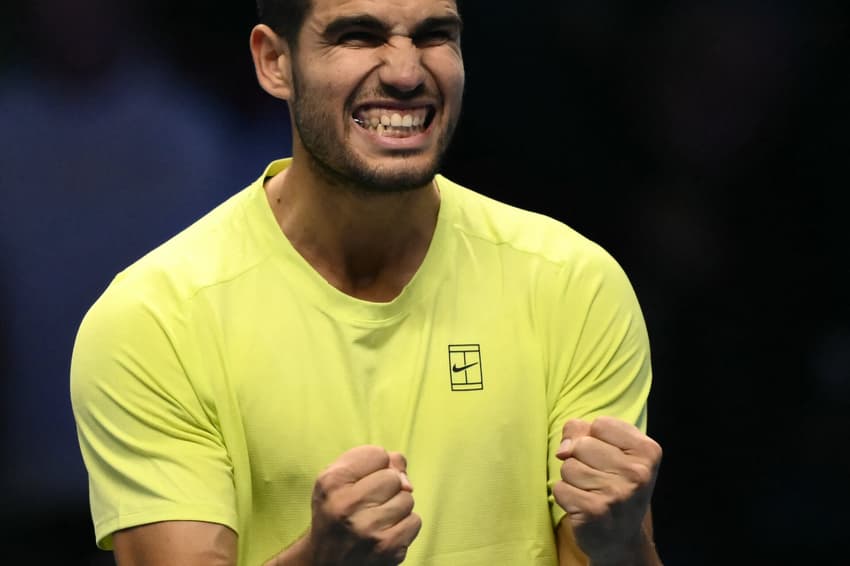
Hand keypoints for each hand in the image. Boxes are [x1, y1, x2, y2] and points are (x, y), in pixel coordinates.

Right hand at [306, 445, 420, 564]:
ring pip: (407, 499)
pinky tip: (386, 532)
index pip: (378, 454)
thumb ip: (370, 460)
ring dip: (397, 507)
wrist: (326, 561)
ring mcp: (368, 528)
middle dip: (387, 488)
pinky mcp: (387, 548)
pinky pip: (415, 521)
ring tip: (376, 518)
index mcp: (332, 482)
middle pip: (394, 477)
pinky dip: (404, 526)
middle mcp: (347, 505)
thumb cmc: (335, 512)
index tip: (362, 481)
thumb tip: (403, 468)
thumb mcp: (338, 479)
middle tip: (369, 503)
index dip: (374, 466)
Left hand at [553, 417, 661, 563]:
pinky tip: (582, 506)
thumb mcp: (612, 451)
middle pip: (581, 445)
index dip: (595, 439)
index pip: (600, 424)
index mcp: (648, 451)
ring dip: (572, 480)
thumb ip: (583, 432)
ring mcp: (617, 493)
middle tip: (598, 480)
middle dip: (581, 460)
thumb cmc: (615, 486)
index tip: (608, 459)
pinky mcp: (594, 511)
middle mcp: (637, 472)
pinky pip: (559, 488)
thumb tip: (563, 449)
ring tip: (591, 492)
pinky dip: (565, 496)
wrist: (622, 539)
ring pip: (568, 466)